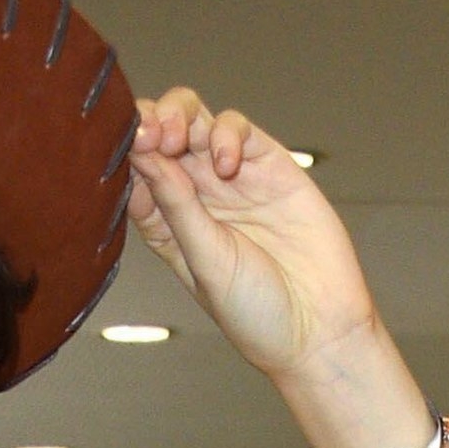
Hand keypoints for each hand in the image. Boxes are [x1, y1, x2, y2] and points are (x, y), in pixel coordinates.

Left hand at [126, 90, 433, 447]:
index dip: (127, 151)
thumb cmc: (258, 315)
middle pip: (160, 133)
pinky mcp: (269, 166)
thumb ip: (176, 206)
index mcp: (170, 224)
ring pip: (195, 119)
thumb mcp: (206, 263)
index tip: (128, 149)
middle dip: (151, 123)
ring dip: (180, 116)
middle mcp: (197, 196)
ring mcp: (232, 178)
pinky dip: (226, 132)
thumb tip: (141, 153)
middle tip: (153, 136)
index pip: (136, 171)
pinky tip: (227, 164)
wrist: (321, 330)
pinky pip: (237, 128)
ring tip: (181, 141)